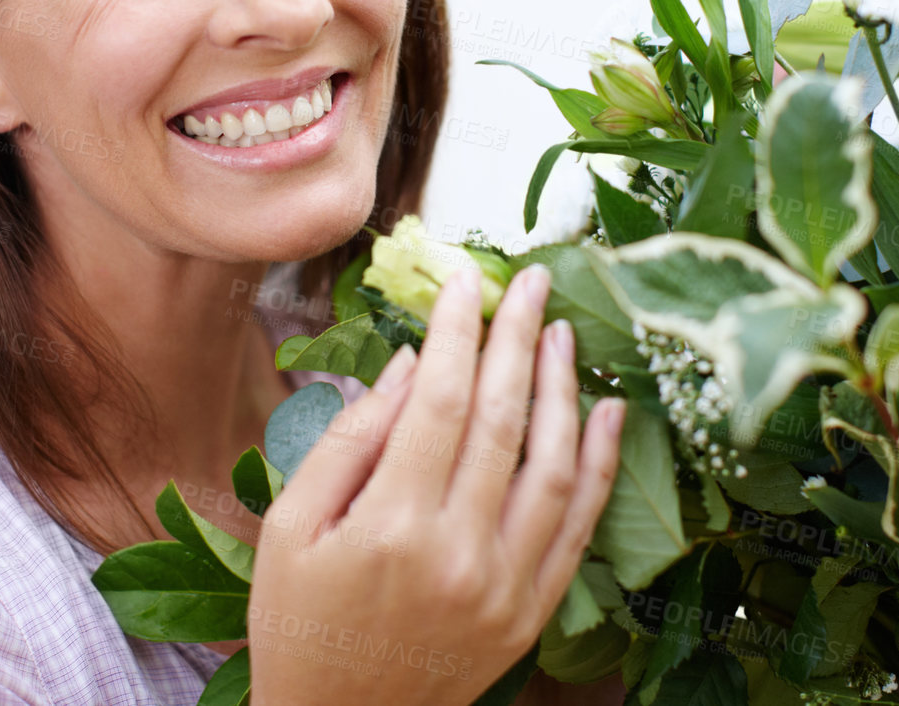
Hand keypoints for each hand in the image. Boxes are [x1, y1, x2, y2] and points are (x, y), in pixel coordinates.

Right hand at [246, 263, 625, 705]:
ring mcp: (505, 587)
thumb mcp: (291, 526)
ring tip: (560, 332)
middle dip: (516, 337)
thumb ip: (349, 439)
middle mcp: (459, 553)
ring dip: (563, 389)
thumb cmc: (299, 621)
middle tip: (531, 280)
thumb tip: (408, 362)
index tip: (466, 278)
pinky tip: (607, 413)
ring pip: (554, 466)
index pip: (438, 400)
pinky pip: (581, 527)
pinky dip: (601, 465)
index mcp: (391, 526)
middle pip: (501, 420)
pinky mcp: (531, 613)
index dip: (457, 329)